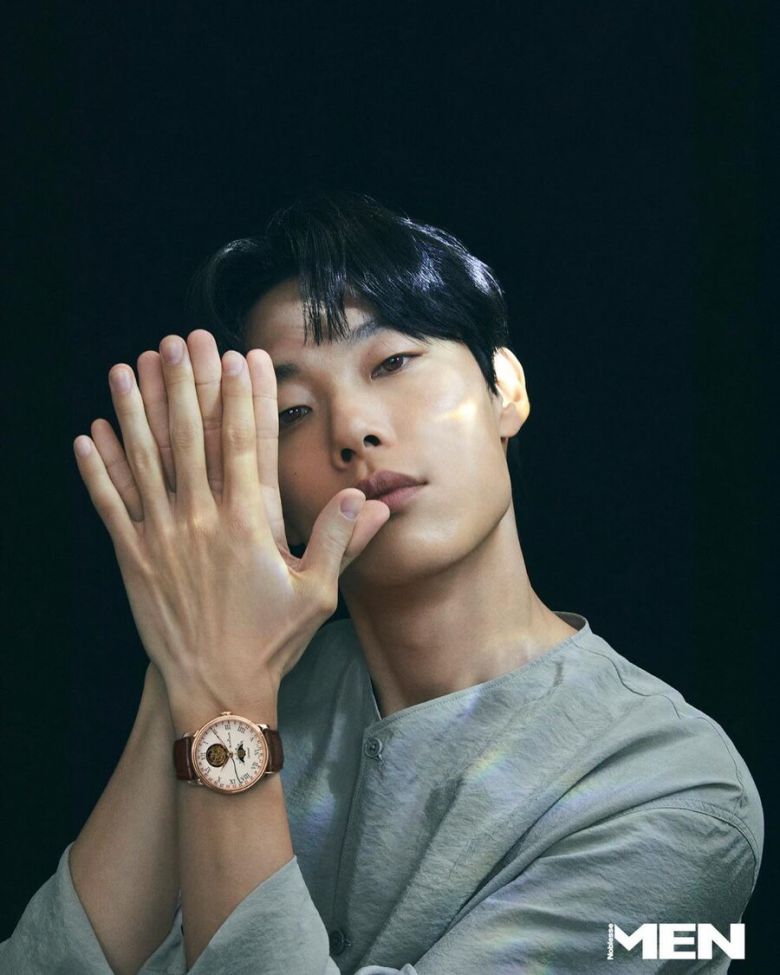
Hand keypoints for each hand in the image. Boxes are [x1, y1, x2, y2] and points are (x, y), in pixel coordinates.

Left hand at [73, 331, 389, 725]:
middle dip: (187, 383)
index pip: (249, 444)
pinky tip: (88, 435)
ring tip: (126, 368)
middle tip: (181, 340)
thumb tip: (371, 498)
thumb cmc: (272, 641)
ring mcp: (164, 536)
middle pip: (193, 437)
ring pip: (147, 460)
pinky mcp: (133, 558)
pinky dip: (99, 469)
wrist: (216, 689)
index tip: (242, 357)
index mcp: (250, 523)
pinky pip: (111, 505)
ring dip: (135, 409)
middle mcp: (204, 519)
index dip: (245, 396)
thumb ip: (343, 539)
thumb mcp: (319, 594)